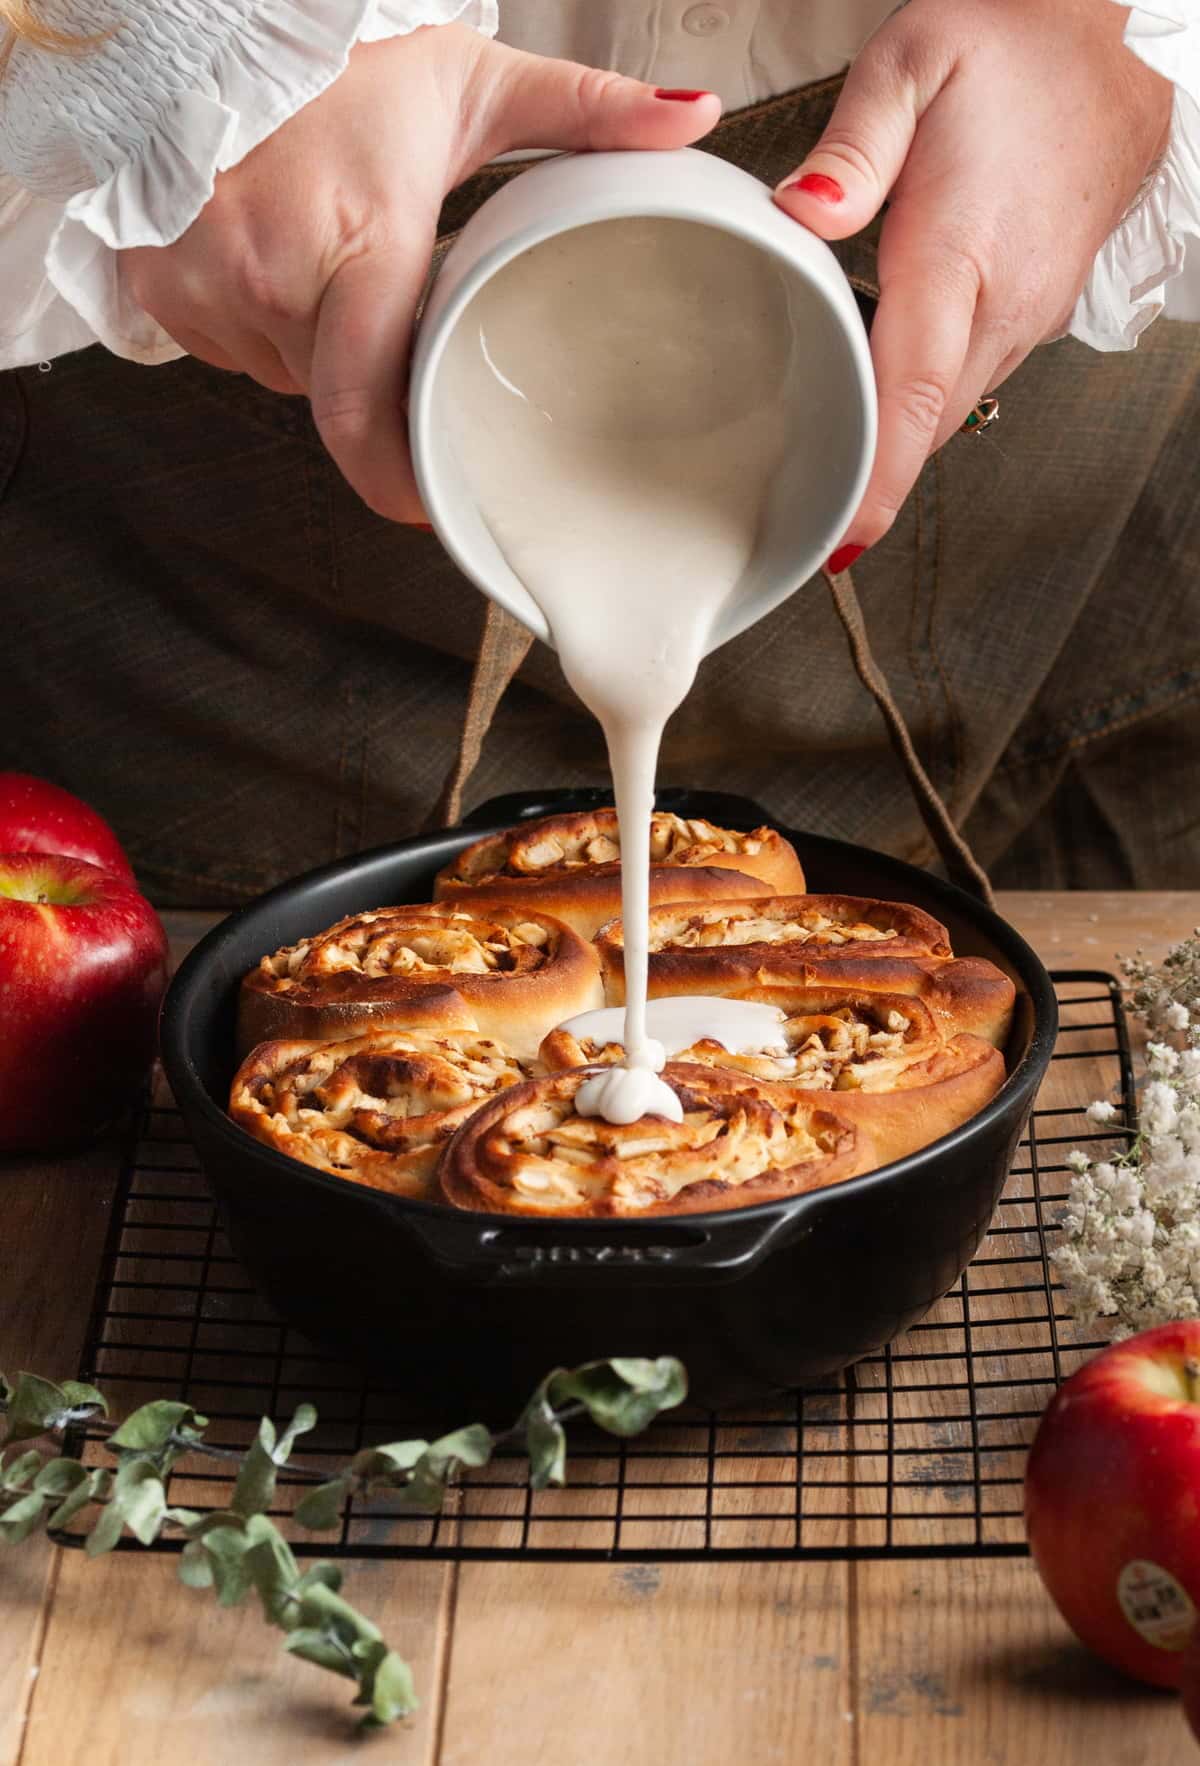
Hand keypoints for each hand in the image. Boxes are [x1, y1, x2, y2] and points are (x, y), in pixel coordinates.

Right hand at [121, 27, 719, 521]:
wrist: (216, 13)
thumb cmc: (350, 60)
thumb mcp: (478, 85)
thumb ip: (589, 113)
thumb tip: (693, 119)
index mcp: (359, 243)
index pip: (366, 413)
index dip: (397, 480)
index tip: (427, 502)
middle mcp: (271, 275)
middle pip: (335, 399)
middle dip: (372, 380)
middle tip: (394, 314)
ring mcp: (205, 283)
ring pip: (284, 375)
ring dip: (317, 348)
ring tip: (333, 262)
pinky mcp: (161, 283)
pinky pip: (230, 346)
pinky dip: (262, 323)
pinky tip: (279, 262)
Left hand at [774, 0, 1172, 561]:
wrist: (1118, 47)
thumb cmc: (1013, 50)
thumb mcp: (914, 61)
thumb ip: (852, 147)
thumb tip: (801, 213)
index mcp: (960, 254)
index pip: (914, 396)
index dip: (877, 478)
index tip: (841, 538)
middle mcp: (1002, 305)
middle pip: (925, 427)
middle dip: (866, 483)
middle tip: (796, 523)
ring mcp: (1026, 317)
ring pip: (947, 412)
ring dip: (892, 448)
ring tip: (824, 474)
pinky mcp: (1033, 315)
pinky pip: (966, 383)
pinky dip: (919, 409)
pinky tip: (876, 404)